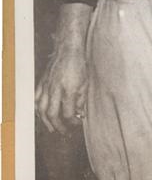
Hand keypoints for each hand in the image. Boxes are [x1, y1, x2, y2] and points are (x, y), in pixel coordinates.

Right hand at [35, 4, 91, 133]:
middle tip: (65, 131)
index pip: (67, 114)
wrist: (68, 48)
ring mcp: (47, 86)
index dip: (72, 122)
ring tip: (53, 128)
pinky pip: (36, 100)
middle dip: (59, 126)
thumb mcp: (86, 82)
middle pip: (52, 115)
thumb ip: (81, 99)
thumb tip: (79, 114)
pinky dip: (38, 110)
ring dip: (47, 121)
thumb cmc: (79, 64)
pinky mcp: (42, 82)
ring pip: (42, 109)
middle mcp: (56, 90)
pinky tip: (43, 114)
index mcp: (69, 90)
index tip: (77, 123)